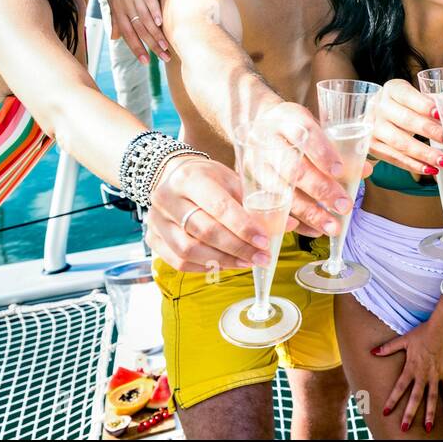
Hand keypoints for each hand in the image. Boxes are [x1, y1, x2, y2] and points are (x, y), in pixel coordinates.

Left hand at [98, 0, 169, 63]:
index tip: (146, 63)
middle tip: (164, 59)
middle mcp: (124, 3)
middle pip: (138, 30)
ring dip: (156, 34)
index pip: (127, 33)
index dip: (136, 48)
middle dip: (150, 46)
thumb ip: (114, 19)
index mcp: (117, 8)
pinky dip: (154, 11)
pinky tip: (160, 22)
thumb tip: (113, 39)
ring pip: (144, 18)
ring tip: (167, 46)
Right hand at [146, 155, 281, 271]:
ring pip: (189, 250)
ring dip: (223, 260)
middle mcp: (168, 199)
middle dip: (238, 248)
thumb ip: (257, 202)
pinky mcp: (153, 238)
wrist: (169, 175)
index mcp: (190, 178)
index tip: (265, 241)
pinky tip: (225, 265)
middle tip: (262, 257)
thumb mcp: (231, 179)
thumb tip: (289, 224)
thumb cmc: (207, 178)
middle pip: (204, 231)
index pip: (219, 206)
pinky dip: (204, 266)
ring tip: (248, 262)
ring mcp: (156, 221)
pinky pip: (178, 261)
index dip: (243, 227)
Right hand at [248, 102, 367, 236]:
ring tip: (332, 226)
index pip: (305, 134)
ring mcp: (255, 163)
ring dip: (309, 212)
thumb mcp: (316, 127)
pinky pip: (271, 209)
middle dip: (321, 189)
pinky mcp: (248, 183)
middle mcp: (268, 140)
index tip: (340, 171)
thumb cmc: (295, 128)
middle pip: (294, 168)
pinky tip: (314, 230)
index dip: (322, 153)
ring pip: (282, 192)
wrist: (257, 122)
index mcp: (288, 119)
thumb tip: (366, 170)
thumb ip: (339, 148)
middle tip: (344, 206)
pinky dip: (294, 222)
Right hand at [369, 78, 442, 175]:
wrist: (376, 115)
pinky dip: (414, 165)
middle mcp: (379, 107)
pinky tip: (430, 169)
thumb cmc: (406, 105)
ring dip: (425, 154)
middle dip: (431, 132)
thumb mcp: (421, 98)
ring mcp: (373, 127)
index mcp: (393, 89)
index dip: (425, 106)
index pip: (408, 96)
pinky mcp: (373, 146)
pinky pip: (395, 158)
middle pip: (406, 121)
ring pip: (400, 143)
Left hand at [373, 317, 442, 433]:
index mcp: (412, 367)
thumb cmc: (423, 331)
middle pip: (416, 397)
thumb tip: (372, 352)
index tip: (385, 412)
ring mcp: (436, 374)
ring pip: (432, 398)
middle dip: (409, 414)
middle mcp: (424, 374)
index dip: (392, 400)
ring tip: (427, 428)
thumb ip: (388, 347)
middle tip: (404, 428)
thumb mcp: (404, 339)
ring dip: (430, 413)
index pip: (400, 387)